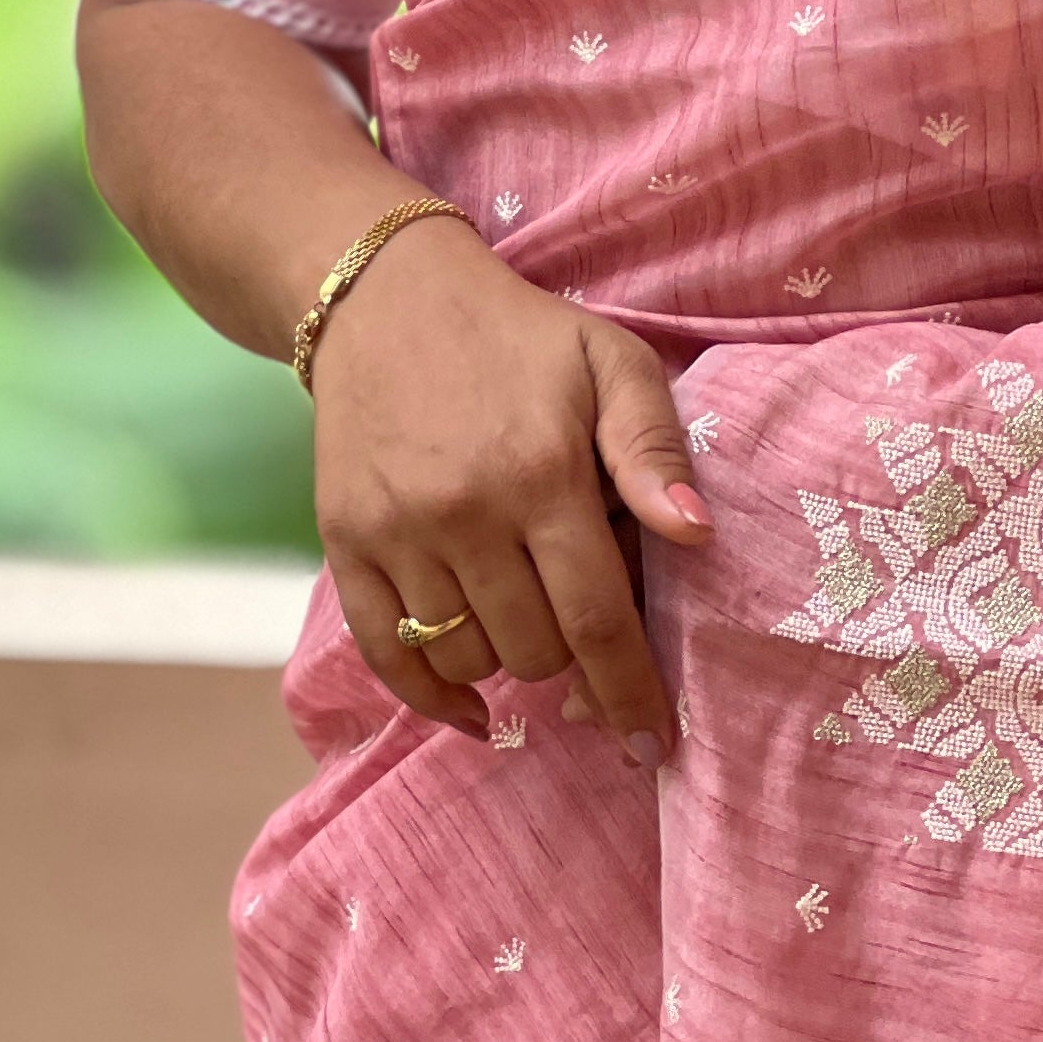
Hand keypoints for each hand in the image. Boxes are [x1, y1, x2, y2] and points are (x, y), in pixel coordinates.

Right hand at [307, 216, 710, 750]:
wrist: (384, 297)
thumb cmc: (521, 337)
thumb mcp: (611, 363)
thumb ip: (655, 451)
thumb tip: (697, 537)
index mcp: (542, 474)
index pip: (596, 620)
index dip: (631, 693)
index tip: (655, 744)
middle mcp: (464, 513)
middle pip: (535, 652)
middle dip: (576, 660)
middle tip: (587, 623)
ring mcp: (396, 533)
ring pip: (467, 660)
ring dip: (509, 661)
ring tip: (529, 613)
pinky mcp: (345, 543)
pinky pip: (388, 656)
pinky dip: (433, 695)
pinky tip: (473, 707)